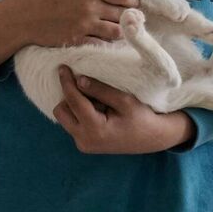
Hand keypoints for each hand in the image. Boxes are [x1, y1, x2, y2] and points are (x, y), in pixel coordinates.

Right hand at [0, 0, 138, 70]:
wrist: (22, 16)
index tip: (133, 1)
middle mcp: (90, 7)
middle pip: (123, 14)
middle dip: (128, 15)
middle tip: (130, 17)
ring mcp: (85, 25)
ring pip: (116, 31)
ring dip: (120, 31)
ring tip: (120, 29)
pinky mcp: (77, 40)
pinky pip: (101, 44)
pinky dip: (107, 43)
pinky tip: (106, 40)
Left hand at [52, 66, 193, 153]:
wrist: (151, 138)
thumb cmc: (141, 117)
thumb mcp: (124, 100)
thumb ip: (100, 90)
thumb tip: (78, 79)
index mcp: (94, 130)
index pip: (73, 101)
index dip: (67, 82)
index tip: (63, 67)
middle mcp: (84, 140)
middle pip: (61, 111)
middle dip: (69, 96)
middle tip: (88, 87)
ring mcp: (83, 144)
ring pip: (64, 118)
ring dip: (73, 105)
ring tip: (96, 101)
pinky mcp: (84, 144)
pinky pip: (72, 123)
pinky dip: (79, 113)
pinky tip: (96, 109)